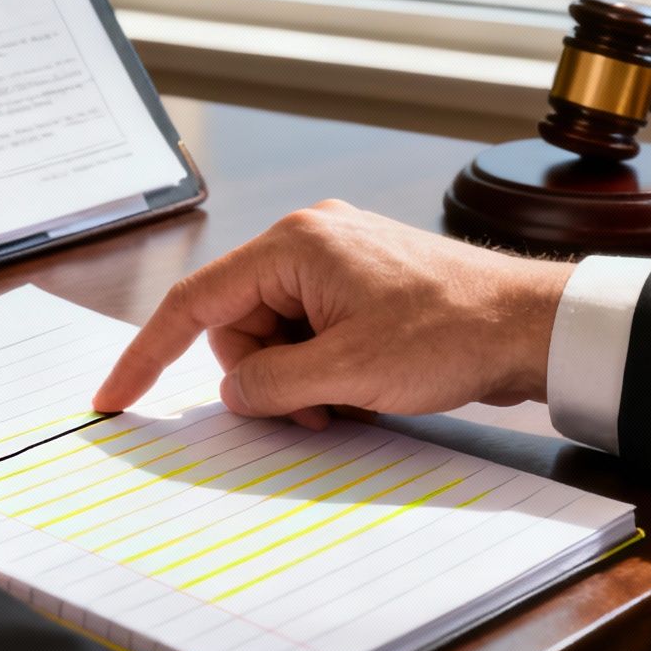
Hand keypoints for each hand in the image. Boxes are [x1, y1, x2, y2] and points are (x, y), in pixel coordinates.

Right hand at [94, 200, 572, 423]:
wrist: (535, 327)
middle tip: (309, 410)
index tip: (116, 396)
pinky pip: (311, 332)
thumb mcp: (348, 373)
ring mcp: (338, 260)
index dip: (148, 353)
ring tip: (346, 401)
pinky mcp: (362, 284)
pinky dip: (322, 369)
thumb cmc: (452, 333)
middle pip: (238, 323)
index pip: (195, 301)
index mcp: (295, 245)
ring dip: (297, 380)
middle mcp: (309, 240)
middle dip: (261, 377)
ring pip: (275, 335)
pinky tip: (359, 388)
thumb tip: (234, 393)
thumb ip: (272, 385)